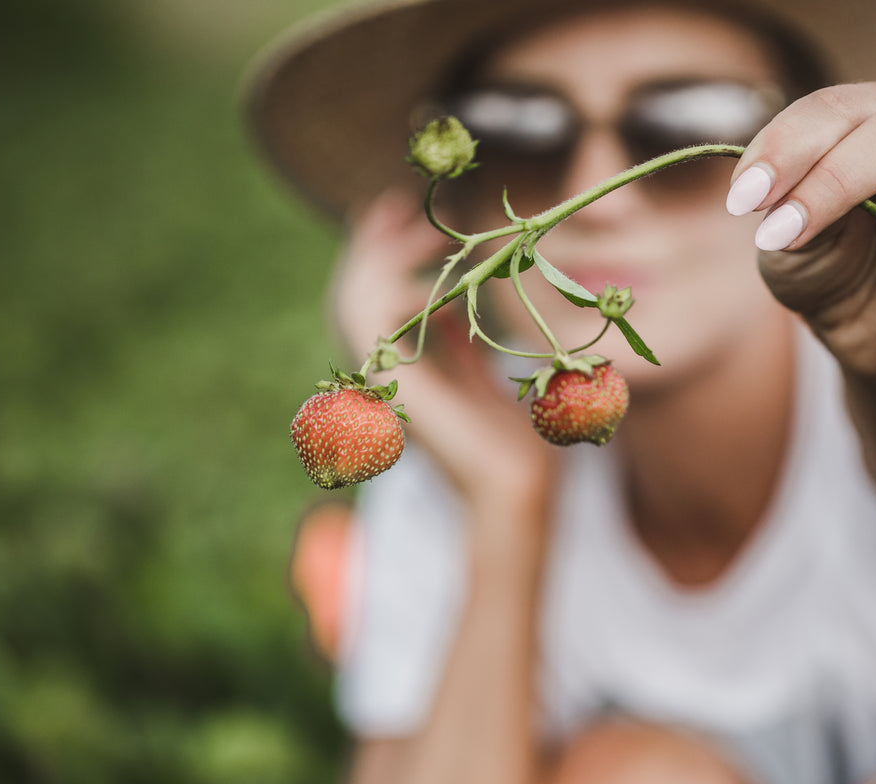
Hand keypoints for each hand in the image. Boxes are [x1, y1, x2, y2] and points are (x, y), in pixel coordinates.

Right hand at [330, 189, 555, 508]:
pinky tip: (443, 277)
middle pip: (355, 292)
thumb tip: (453, 311)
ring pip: (355, 298)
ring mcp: (383, 382)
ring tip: (424, 229)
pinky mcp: (393, 383)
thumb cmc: (516, 448)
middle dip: (374, 243)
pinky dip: (402, 285)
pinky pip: (373, 314)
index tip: (405, 214)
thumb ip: (463, 349)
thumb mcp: (488, 379)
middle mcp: (385, 375)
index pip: (375, 300)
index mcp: (405, 372)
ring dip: (387, 254)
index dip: (383, 254)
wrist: (520, 490)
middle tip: (396, 202)